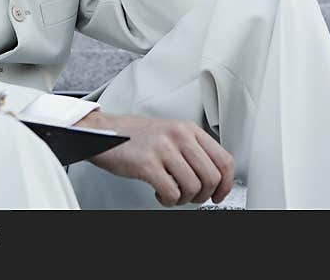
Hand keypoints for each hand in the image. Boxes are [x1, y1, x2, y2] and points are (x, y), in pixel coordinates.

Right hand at [75, 110, 234, 206]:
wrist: (104, 131)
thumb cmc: (136, 136)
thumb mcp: (171, 133)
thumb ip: (192, 148)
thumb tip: (214, 175)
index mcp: (188, 129)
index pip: (224, 159)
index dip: (226, 184)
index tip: (218, 195)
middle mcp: (179, 136)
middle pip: (212, 177)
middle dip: (204, 195)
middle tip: (192, 197)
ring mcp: (163, 148)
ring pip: (194, 187)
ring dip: (185, 199)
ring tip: (172, 194)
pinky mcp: (147, 163)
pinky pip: (172, 193)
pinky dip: (168, 200)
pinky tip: (160, 193)